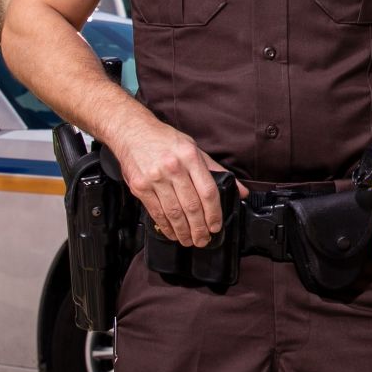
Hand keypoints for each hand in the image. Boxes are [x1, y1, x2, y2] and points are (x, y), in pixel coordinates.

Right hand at [115, 117, 226, 246]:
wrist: (131, 131)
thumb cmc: (164, 140)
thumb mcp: (193, 148)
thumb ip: (215, 170)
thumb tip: (240, 190)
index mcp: (190, 157)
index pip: (208, 191)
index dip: (214, 213)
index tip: (216, 226)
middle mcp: (173, 168)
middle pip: (191, 206)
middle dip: (199, 228)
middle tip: (203, 240)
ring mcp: (155, 178)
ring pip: (174, 213)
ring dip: (183, 231)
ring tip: (189, 240)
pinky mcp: (140, 187)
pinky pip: (156, 212)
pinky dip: (166, 226)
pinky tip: (173, 232)